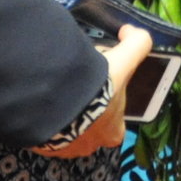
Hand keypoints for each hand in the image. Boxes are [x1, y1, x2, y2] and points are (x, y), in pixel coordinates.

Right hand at [35, 25, 152, 158]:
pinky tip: (43, 100)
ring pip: (67, 131)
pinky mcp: (44, 147)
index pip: (116, 123)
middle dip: (86, 110)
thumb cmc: (96, 89)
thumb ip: (137, 43)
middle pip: (91, 127)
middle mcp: (92, 146)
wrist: (58, 103)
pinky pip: (46, 132)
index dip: (110, 105)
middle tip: (77, 87)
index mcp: (113, 132)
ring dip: (64, 115)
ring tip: (58, 91)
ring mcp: (66, 150)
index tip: (101, 89)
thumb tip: (131, 31)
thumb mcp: (124, 61)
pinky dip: (46, 118)